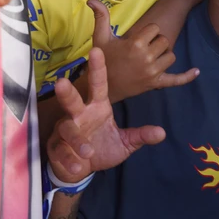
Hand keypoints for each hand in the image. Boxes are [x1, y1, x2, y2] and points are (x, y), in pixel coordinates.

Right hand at [45, 49, 165, 183]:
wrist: (81, 168)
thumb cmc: (101, 148)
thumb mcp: (125, 143)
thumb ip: (140, 136)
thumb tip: (162, 132)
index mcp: (97, 108)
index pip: (98, 85)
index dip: (97, 69)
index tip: (96, 51)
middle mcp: (80, 115)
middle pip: (72, 100)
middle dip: (67, 92)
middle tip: (61, 82)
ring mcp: (66, 130)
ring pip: (67, 128)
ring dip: (76, 138)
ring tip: (87, 150)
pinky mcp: (57, 147)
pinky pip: (61, 150)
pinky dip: (70, 158)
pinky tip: (77, 165)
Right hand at [85, 0, 198, 102]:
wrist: (102, 87)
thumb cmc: (102, 59)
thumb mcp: (100, 37)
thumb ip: (100, 16)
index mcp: (135, 44)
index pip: (155, 28)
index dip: (147, 31)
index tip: (137, 38)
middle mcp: (147, 58)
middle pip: (164, 40)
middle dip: (155, 42)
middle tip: (142, 48)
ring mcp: (153, 72)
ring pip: (171, 55)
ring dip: (163, 55)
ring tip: (150, 57)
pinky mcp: (157, 83)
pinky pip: (176, 80)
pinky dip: (187, 76)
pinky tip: (197, 71)